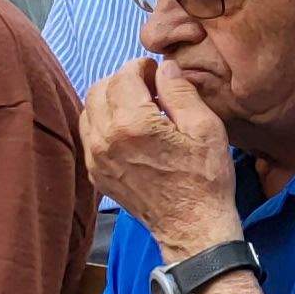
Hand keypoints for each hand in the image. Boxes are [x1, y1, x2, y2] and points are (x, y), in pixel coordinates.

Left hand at [83, 59, 241, 261]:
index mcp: (134, 125)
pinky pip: (89, 135)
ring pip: (88, 110)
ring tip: (137, 106)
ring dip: (109, 99)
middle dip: (122, 80)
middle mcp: (106, 139)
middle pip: (99, 89)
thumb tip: (165, 68)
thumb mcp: (206, 129)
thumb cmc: (205, 179)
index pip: (123, 77)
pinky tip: (128, 128)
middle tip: (148, 85)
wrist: (192, 226)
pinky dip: (103, 122)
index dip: (141, 67)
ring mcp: (97, 158)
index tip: (158, 72)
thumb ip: (181, 92)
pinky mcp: (97, 173)